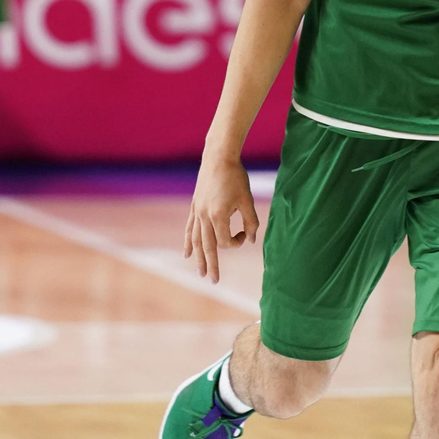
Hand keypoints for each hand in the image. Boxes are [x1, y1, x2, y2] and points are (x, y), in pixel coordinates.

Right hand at [183, 153, 258, 283]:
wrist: (219, 157)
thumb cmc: (236, 177)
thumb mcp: (247, 200)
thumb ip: (251, 222)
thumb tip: (251, 241)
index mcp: (218, 216)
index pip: (226, 241)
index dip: (238, 242)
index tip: (246, 232)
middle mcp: (204, 216)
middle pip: (207, 246)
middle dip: (211, 264)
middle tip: (213, 281)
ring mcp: (197, 211)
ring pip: (196, 240)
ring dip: (198, 257)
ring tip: (199, 272)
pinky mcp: (195, 206)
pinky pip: (190, 228)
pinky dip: (188, 241)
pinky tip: (186, 253)